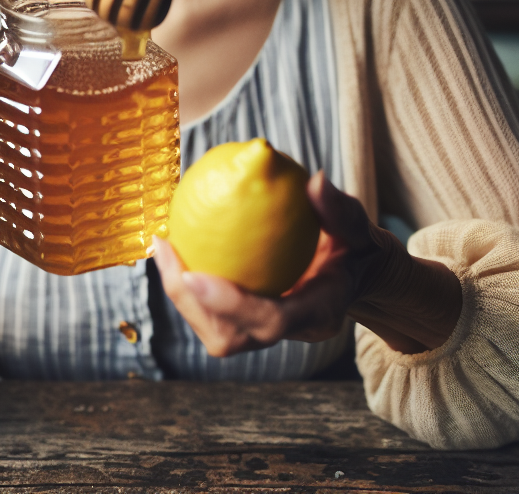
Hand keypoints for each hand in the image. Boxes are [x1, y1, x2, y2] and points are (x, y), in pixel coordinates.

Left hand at [153, 173, 461, 357]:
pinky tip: (173, 243)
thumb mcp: (356, 224)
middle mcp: (289, 331)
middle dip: (190, 303)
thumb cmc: (355, 244)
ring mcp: (268, 333)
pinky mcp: (249, 323)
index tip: (194, 275)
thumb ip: (339, 209)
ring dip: (181, 294)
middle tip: (166, 249)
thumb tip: (316, 181)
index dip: (232, 306)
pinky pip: (211, 311)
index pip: (272, 321)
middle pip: (230, 337)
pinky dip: (188, 283)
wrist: (356, 272)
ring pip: (214, 330)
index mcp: (319, 312)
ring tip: (162, 244)